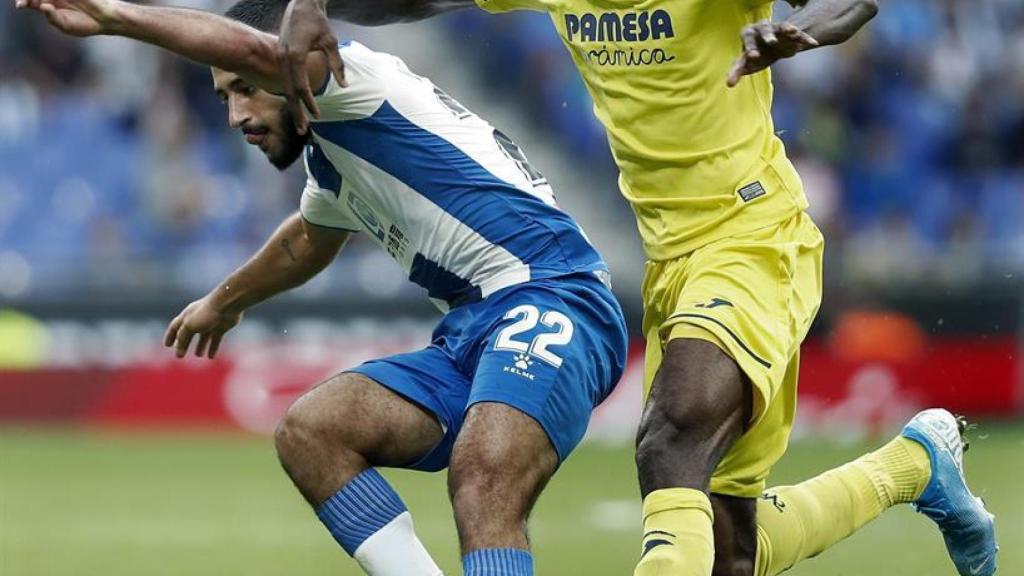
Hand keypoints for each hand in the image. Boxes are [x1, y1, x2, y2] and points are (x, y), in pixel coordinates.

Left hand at [15, 0, 118, 36]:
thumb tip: (43, 6)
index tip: (21, 5)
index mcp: (50, 7)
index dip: (24, 1)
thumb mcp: (65, 26)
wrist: (104, 19)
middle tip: (28, 1)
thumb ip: (52, 18)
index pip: (30, 1)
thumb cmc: (85, 24)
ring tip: (46, 2)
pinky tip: (52, 2)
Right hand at [164, 297, 242, 358]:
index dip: (170, 336)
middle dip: (184, 344)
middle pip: (189, 333)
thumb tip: (178, 347)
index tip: (167, 346)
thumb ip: (182, 337)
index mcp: (187, 315)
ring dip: (200, 346)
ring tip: (199, 355)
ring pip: (203, 336)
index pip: (175, 326)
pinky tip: (211, 357)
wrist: (227, 305)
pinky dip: (213, 347)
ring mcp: (211, 322)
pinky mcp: (222, 326)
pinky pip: (216, 339)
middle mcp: (198, 318)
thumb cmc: (206, 313)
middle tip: (180, 356)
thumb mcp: (189, 326)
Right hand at [277, 0, 345, 134]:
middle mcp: (283, 58)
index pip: (300, 85)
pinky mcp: (279, 55)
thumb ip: (337, 64)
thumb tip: (344, 85)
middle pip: (288, 91)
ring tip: (300, 122)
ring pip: (284, 87)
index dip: (308, 102)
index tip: (316, 114)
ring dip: (292, 105)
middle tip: (302, 131)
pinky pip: (283, 79)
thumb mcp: (330, 42)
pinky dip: (290, 93)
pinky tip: (297, 104)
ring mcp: (279, 57)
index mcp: (294, 55)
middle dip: (296, 112)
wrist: (301, 4)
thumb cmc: (317, 21)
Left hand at [727, 21, 818, 86]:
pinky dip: (805, 38)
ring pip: (783, 27)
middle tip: (771, 42)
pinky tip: (813, 43)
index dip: (750, 46)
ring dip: (788, 29)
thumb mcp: (746, 63)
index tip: (753, 56)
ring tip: (793, 32)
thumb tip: (728, 85)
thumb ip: (736, 71)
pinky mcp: (791, 33)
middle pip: (765, 29)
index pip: (747, 38)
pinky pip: (799, 34)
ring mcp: (778, 29)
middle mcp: (763, 28)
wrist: (773, 48)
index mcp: (749, 34)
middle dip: (768, 35)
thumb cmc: (756, 55)